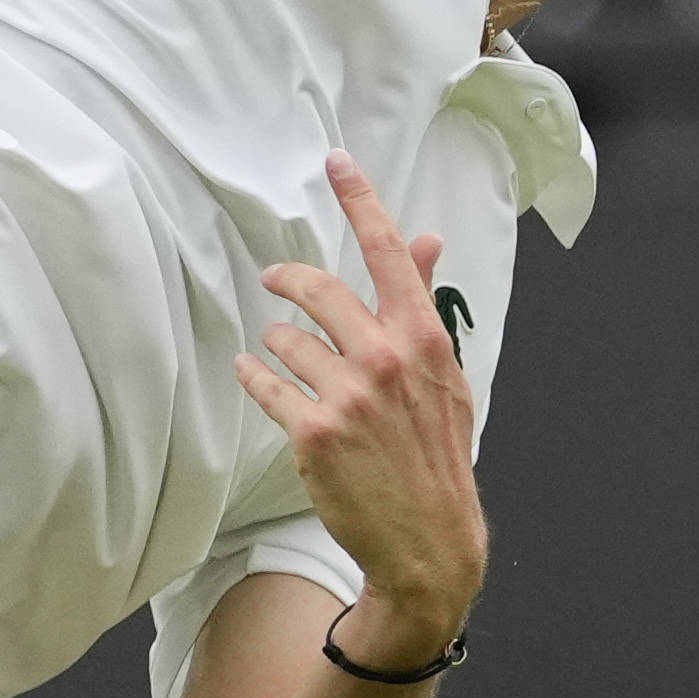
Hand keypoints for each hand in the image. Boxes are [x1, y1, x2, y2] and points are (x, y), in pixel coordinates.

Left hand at [240, 155, 487, 656]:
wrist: (429, 535)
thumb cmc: (437, 451)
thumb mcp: (445, 374)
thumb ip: (425, 304)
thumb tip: (425, 239)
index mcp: (425, 336)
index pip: (390, 252)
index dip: (363, 201)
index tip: (339, 162)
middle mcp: (388, 357)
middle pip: (322, 291)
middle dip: (289, 278)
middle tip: (274, 277)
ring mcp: (351, 395)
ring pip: (288, 342)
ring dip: (274, 341)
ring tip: (275, 351)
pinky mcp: (315, 433)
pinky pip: (267, 387)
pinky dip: (255, 377)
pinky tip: (253, 376)